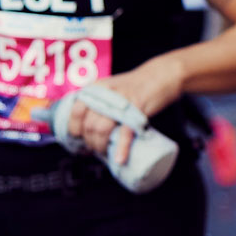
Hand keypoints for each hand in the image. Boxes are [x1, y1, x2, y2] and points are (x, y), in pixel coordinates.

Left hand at [68, 55, 186, 161]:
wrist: (160, 76)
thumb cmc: (135, 86)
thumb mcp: (110, 89)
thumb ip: (98, 103)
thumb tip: (87, 130)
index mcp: (96, 89)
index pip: (75, 111)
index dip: (75, 130)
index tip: (80, 140)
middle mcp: (104, 93)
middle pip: (89, 124)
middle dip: (91, 142)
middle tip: (98, 149)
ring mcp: (120, 100)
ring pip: (102, 129)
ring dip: (101, 146)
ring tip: (106, 153)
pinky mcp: (136, 108)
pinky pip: (124, 132)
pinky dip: (121, 148)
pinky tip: (120, 158)